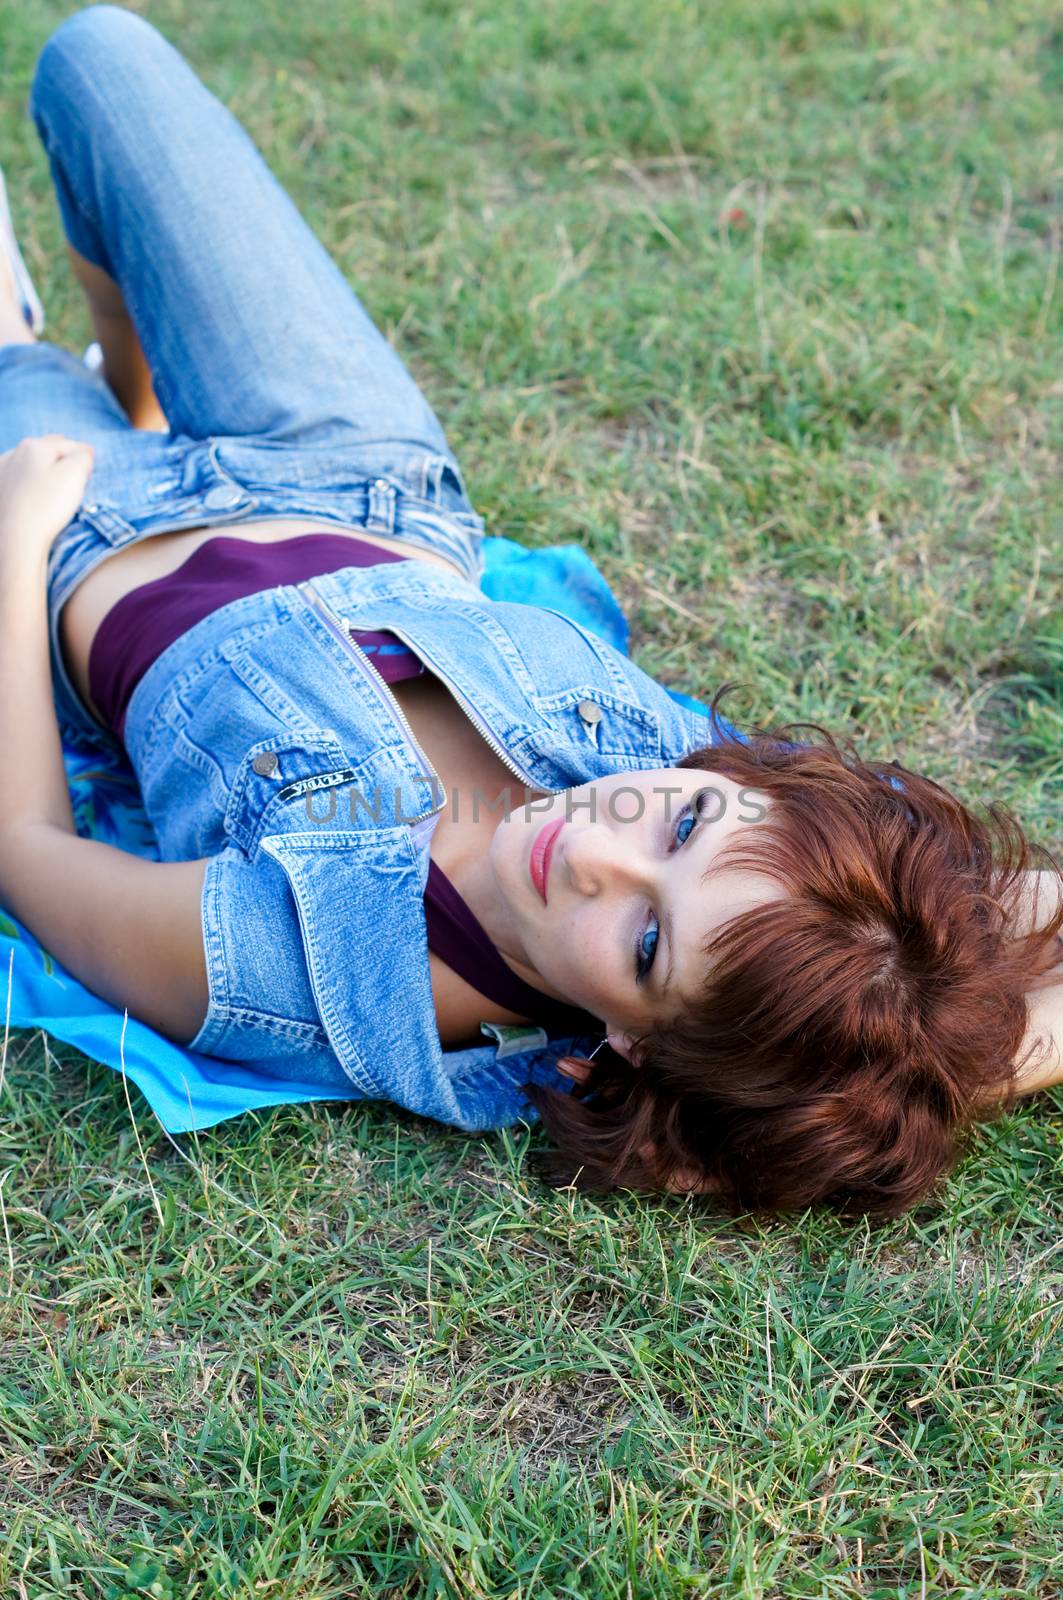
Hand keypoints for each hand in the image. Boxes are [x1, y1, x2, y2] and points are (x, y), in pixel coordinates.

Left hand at [0, 435, 95, 551]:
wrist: (16, 537)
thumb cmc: (47, 505)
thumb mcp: (75, 474)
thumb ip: (82, 457)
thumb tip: (82, 454)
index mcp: (34, 446)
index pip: (68, 445)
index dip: (83, 453)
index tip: (91, 459)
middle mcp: (13, 453)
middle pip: (46, 450)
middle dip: (62, 455)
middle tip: (76, 465)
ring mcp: (1, 472)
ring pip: (30, 464)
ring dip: (43, 467)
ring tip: (55, 478)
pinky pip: (18, 479)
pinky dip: (29, 481)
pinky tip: (34, 491)